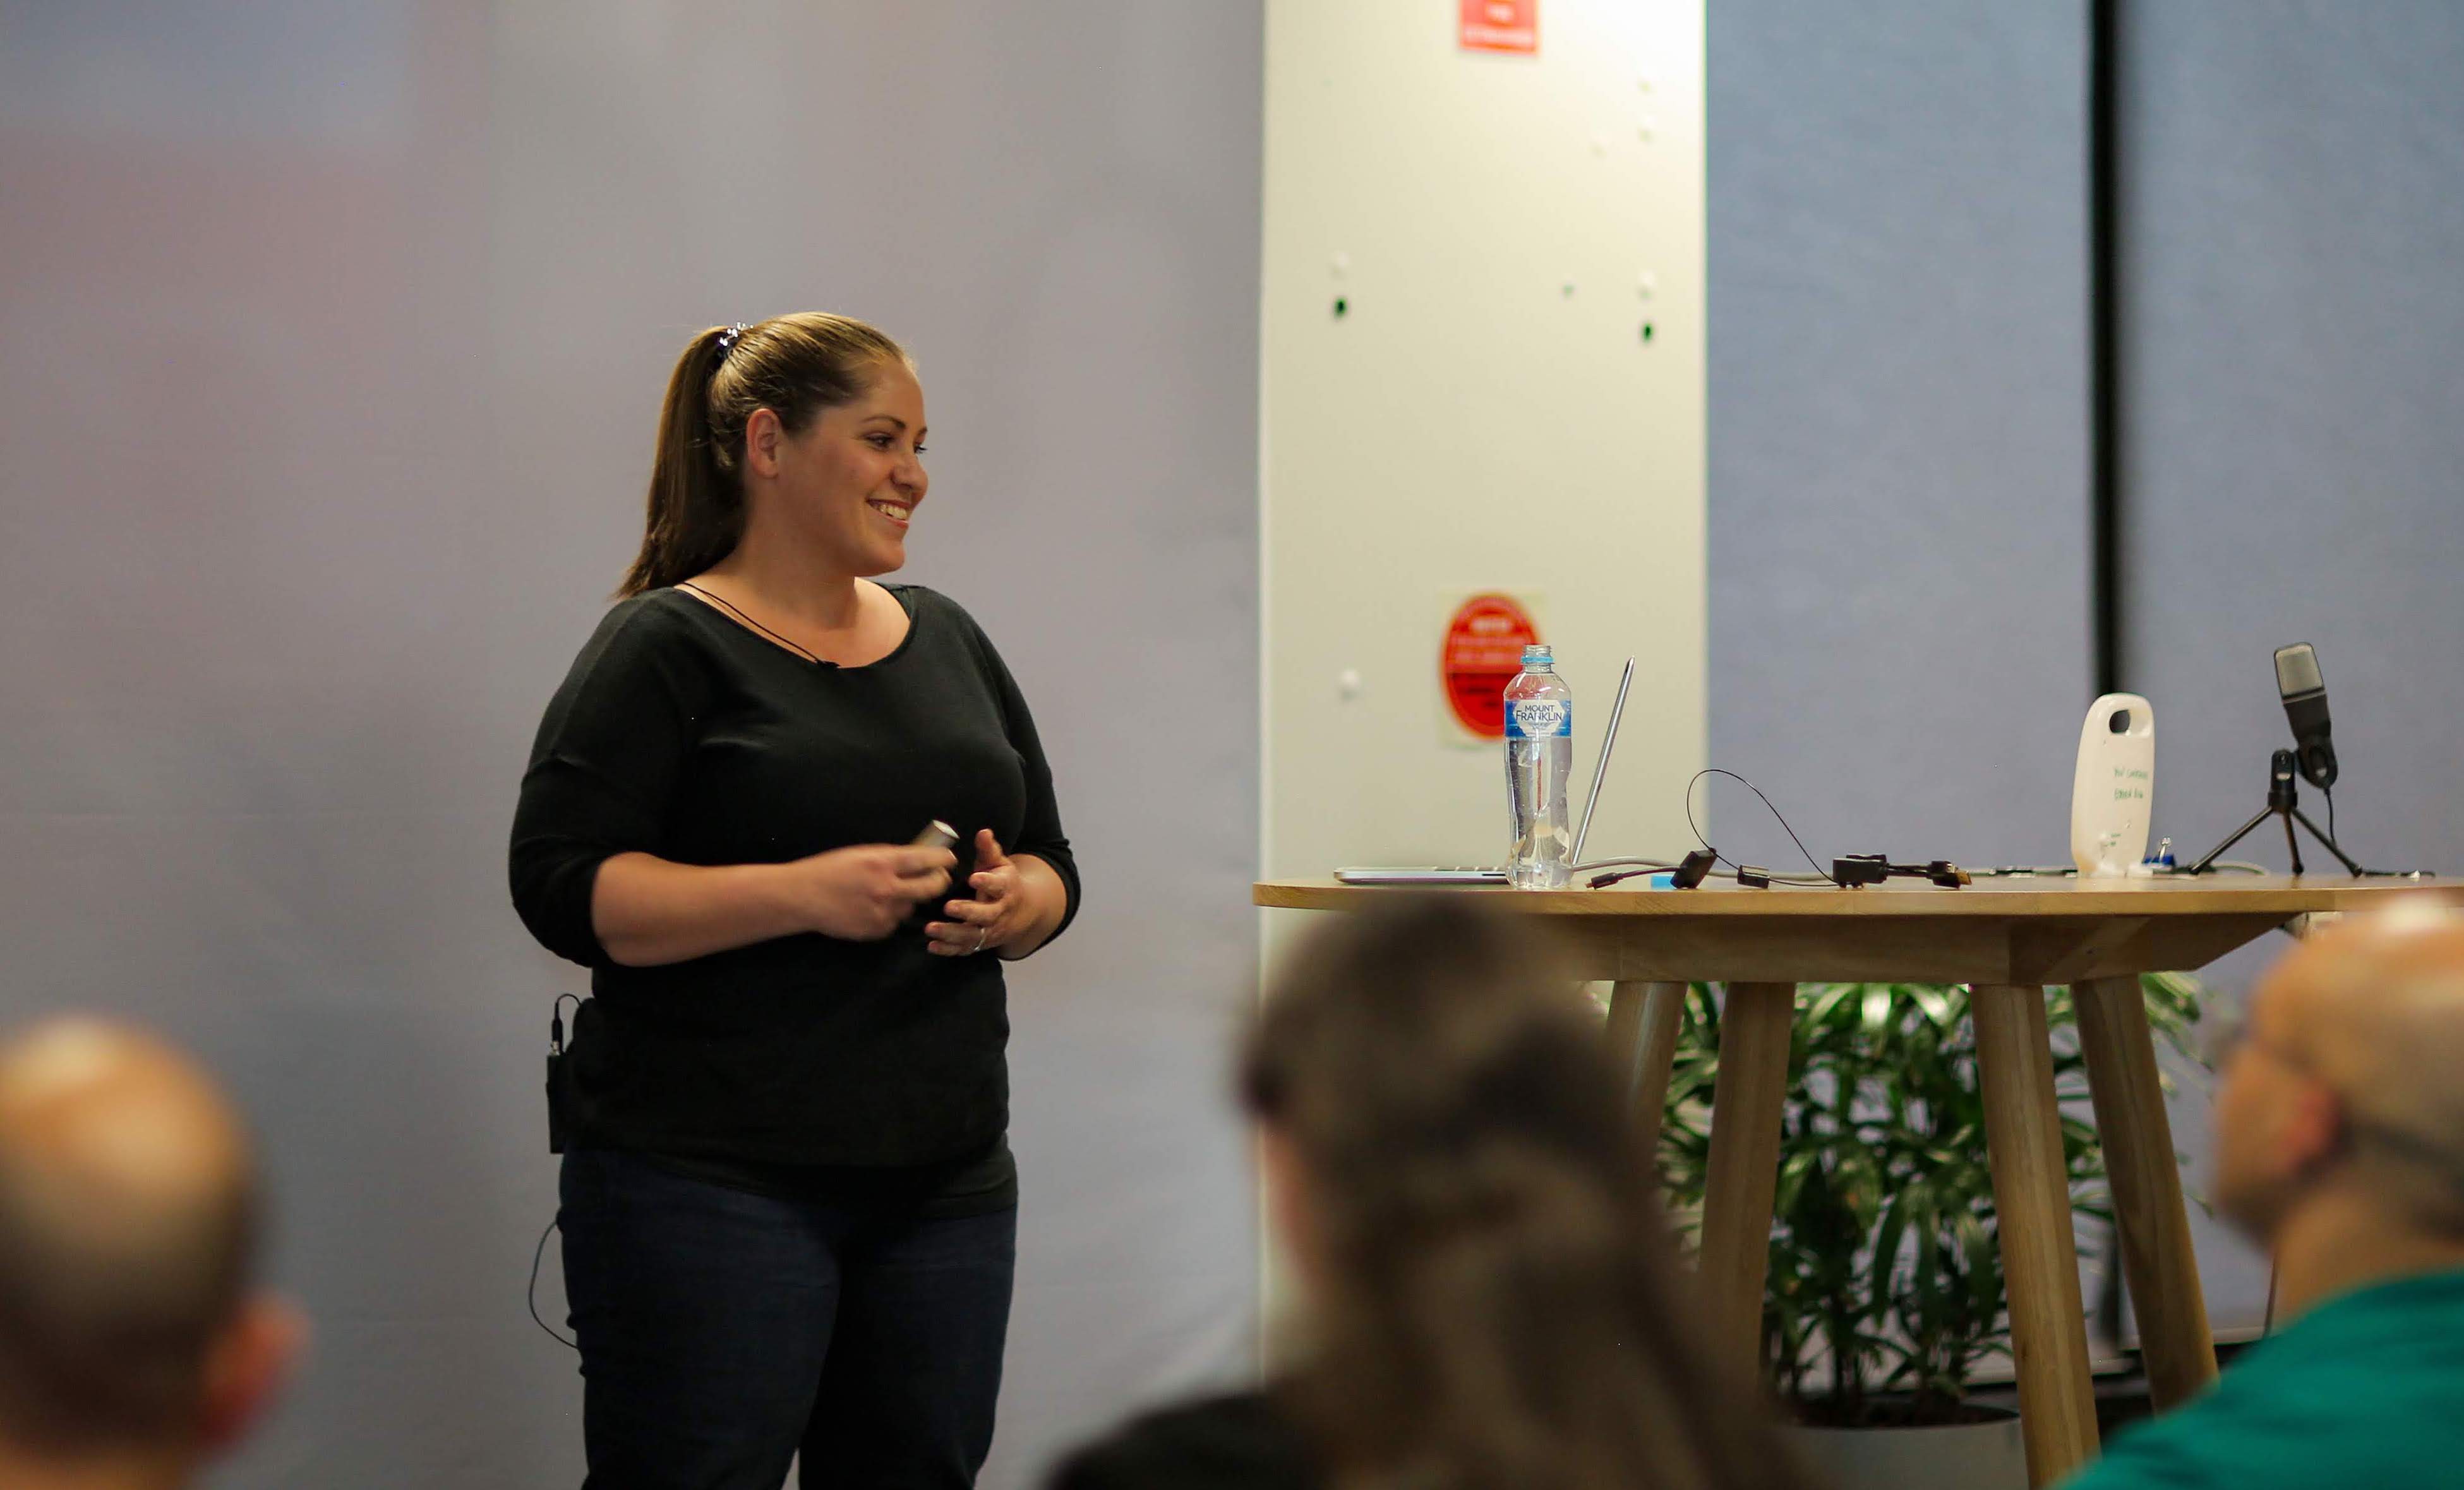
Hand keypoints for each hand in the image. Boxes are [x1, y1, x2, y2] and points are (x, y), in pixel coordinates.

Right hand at [794, 843, 952, 940]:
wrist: (801, 897)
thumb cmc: (829, 869)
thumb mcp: (861, 853)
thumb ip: (891, 856)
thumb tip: (919, 856)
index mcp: (883, 862)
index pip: (927, 859)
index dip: (943, 859)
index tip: (948, 859)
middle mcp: (887, 888)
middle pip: (932, 888)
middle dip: (939, 881)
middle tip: (937, 878)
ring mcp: (883, 912)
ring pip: (911, 906)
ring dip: (907, 899)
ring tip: (886, 892)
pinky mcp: (876, 930)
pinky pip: (894, 921)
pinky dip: (890, 914)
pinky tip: (871, 906)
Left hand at [927, 830, 1024, 956]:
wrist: (1023, 911)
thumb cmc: (1004, 882)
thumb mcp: (999, 864)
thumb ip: (989, 850)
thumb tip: (983, 832)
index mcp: (1006, 889)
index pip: (999, 886)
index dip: (987, 882)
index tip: (974, 878)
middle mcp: (1000, 912)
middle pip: (986, 915)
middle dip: (967, 912)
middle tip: (948, 907)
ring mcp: (990, 930)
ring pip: (973, 935)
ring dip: (952, 933)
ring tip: (931, 928)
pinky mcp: (981, 943)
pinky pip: (965, 949)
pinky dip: (949, 950)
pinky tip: (932, 946)